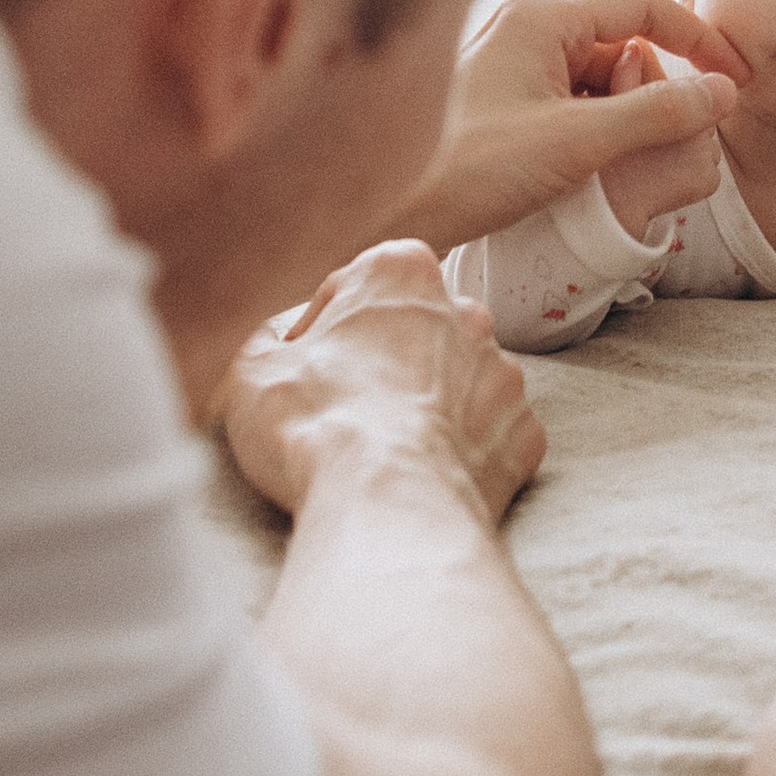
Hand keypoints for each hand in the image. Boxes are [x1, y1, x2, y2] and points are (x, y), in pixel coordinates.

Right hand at [223, 238, 546, 525]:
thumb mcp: (252, 371)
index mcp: (401, 272)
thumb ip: (268, 343)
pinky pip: (491, 435)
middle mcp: (466, 311)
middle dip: (385, 361)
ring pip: (460, 380)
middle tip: (345, 409)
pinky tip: (425, 472)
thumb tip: (277, 350)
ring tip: (386, 448)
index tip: (302, 367)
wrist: (387, 503)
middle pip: (416, 329)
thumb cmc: (315, 426)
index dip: (320, 328)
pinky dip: (463, 451)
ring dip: (428, 404)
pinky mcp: (523, 434)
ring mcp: (503, 374)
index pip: (355, 285)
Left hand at [398, 0, 746, 257]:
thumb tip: (723, 93)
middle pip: (624, 40)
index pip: (645, 5)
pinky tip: (598, 164)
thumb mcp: (578, 143)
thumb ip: (656, 114)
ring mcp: (515, 56)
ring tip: (628, 160)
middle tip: (679, 136)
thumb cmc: (471, 168)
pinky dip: (599, 125)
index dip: (699, 40)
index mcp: (545, 12)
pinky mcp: (507, 92)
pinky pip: (574, 95)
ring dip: (628, 112)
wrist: (389, 209)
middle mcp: (530, 22)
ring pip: (602, 73)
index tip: (735, 81)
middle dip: (657, 87)